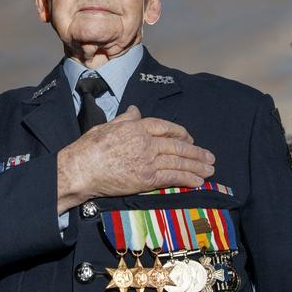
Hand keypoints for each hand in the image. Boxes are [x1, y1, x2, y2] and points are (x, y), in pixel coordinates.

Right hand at [57, 106, 214, 212]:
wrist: (80, 169)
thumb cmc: (89, 147)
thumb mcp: (108, 125)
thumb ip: (126, 118)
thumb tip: (136, 110)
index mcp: (137, 126)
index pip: (166, 127)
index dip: (181, 133)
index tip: (190, 139)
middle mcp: (146, 141)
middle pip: (177, 146)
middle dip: (196, 152)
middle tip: (210, 157)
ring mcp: (147, 160)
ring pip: (179, 162)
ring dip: (197, 166)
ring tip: (210, 170)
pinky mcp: (146, 179)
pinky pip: (172, 177)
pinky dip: (187, 179)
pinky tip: (198, 181)